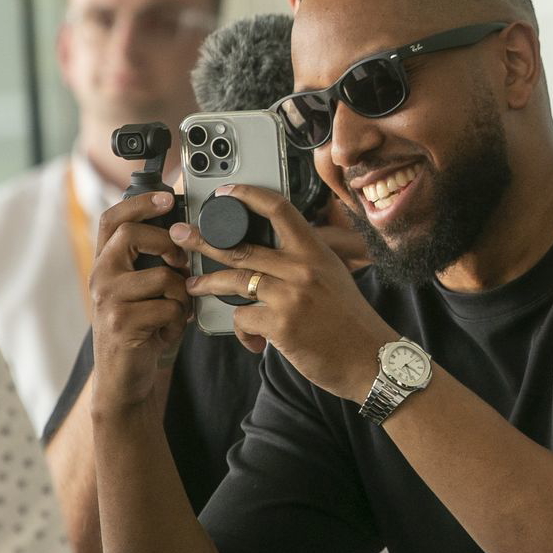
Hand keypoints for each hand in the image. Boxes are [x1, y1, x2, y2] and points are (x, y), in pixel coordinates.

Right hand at [89, 187, 191, 415]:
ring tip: (174, 310)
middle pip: (133, 235)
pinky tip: (168, 330)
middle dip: (168, 244)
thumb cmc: (142, 330)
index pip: (112, 218)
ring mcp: (107, 300)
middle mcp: (100, 277)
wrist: (125, 379)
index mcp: (106, 263)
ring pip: (162, 276)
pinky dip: (178, 320)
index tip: (167, 197)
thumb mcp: (144, 290)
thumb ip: (154, 261)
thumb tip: (185, 230)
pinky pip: (169, 307)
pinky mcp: (121, 323)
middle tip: (180, 263)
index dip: (139, 202)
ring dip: (180, 294)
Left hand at [175, 186, 397, 397]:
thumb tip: (269, 255)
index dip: (247, 196)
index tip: (224, 193)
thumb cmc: (350, 322)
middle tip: (181, 236)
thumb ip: (304, 262)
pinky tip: (253, 340)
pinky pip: (243, 319)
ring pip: (234, 281)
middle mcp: (302, 267)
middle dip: (204, 241)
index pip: (279, 209)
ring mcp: (290, 295)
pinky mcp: (280, 324)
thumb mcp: (333, 277)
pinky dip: (242, 331)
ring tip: (194, 286)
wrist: (370, 360)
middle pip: (241, 245)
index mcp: (316, 251)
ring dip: (208, 284)